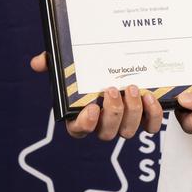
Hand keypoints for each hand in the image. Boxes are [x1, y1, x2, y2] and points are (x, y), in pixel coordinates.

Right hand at [30, 52, 162, 139]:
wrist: (123, 59)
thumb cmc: (91, 66)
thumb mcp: (70, 62)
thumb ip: (54, 62)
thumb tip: (38, 61)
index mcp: (83, 113)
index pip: (78, 129)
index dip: (85, 124)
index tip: (90, 108)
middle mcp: (104, 122)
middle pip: (106, 132)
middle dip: (111, 113)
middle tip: (113, 90)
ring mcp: (126, 121)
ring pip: (128, 131)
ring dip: (132, 112)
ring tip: (133, 89)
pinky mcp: (146, 116)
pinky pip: (150, 126)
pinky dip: (152, 115)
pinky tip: (150, 97)